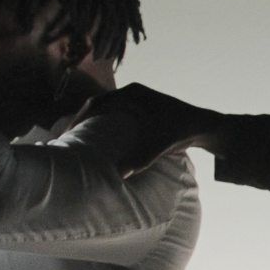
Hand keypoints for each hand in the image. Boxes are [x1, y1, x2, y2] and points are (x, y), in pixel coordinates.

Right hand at [70, 83, 223, 176]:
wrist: (203, 126)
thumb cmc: (182, 131)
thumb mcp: (159, 146)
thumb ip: (139, 160)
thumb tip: (119, 175)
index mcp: (132, 94)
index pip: (97, 103)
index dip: (80, 118)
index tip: (68, 133)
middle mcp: (131, 94)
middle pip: (97, 106)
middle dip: (80, 121)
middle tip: (66, 140)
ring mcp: (134, 101)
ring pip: (105, 111)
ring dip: (91, 123)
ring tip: (76, 141)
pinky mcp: (138, 112)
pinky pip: (114, 116)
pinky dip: (103, 126)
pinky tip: (97, 140)